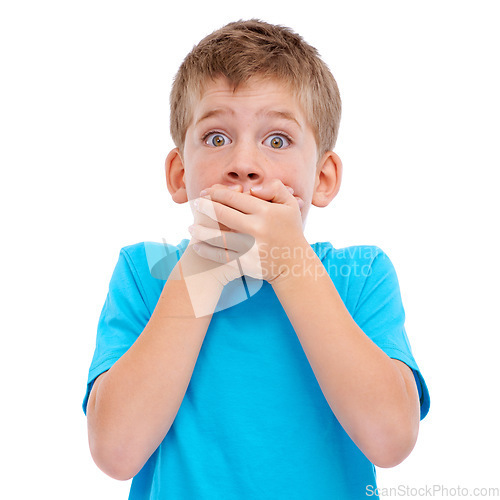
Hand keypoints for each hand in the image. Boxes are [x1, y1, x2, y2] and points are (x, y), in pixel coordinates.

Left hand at [188, 180, 306, 284]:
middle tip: (195, 205)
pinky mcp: (244, 264)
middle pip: (222, 214)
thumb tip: (252, 188)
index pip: (233, 198)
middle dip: (204, 208)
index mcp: (265, 212)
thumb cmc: (289, 230)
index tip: (206, 192)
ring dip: (201, 231)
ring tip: (191, 227)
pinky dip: (206, 250)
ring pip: (217, 236)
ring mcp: (249, 248)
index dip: (216, 194)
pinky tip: (197, 245)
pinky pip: (220, 256)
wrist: (294, 263)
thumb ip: (275, 187)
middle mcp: (256, 229)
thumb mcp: (290, 204)